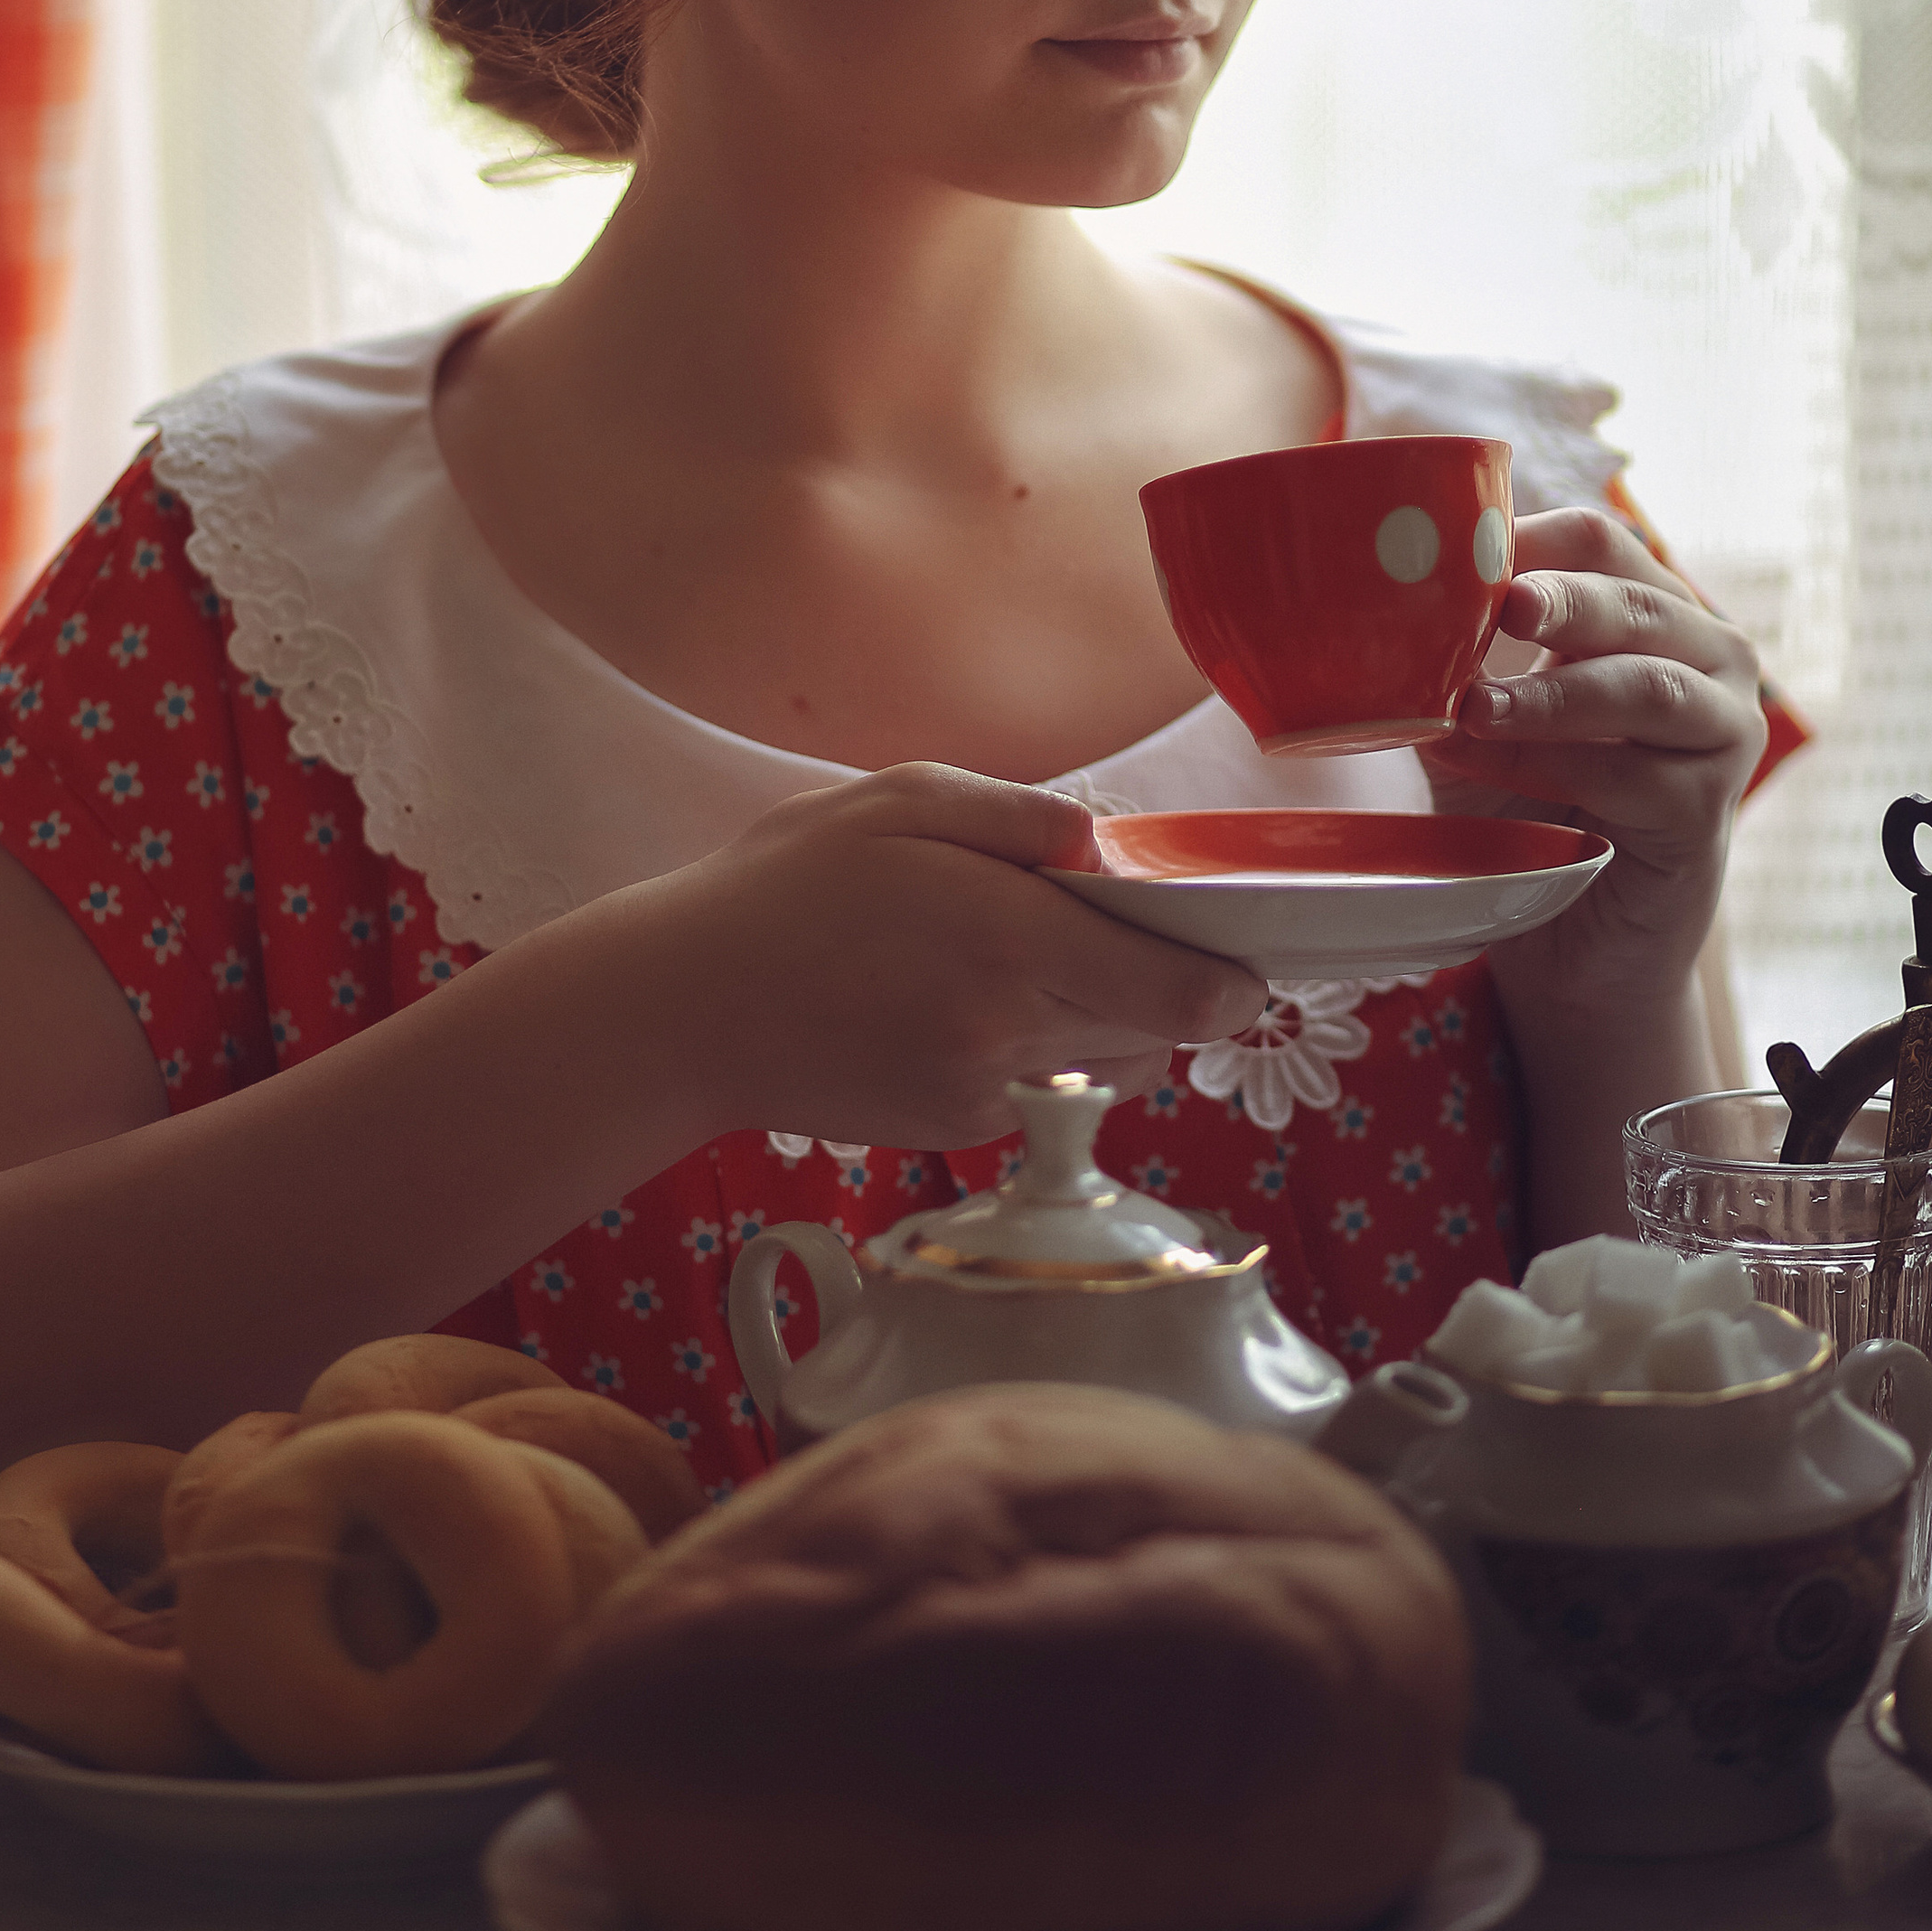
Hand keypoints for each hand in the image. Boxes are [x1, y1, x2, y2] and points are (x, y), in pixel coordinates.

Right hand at [649, 763, 1270, 1151]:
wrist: (684, 1012)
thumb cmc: (785, 888)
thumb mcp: (897, 798)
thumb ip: (1019, 815)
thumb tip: (1105, 845)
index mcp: (1008, 936)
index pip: (1177, 990)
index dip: (1229, 984)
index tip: (1246, 968)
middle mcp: (1008, 1029)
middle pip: (1158, 1037)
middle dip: (1171, 998)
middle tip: (1141, 948)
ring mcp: (982, 1093)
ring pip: (1106, 1072)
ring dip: (1109, 1028)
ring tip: (1041, 971)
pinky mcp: (952, 1132)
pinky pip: (1039, 1096)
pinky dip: (1035, 1057)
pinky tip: (964, 1011)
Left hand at [1418, 507, 1767, 1049]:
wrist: (1575, 945)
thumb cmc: (1526, 810)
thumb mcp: (1480, 717)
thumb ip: (1455, 656)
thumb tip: (1373, 600)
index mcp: (1651, 611)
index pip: (1598, 540)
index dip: (1528, 537)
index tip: (1450, 551)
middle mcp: (1706, 659)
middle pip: (1632, 601)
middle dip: (1557, 599)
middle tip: (1495, 604)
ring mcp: (1720, 734)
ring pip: (1642, 686)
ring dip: (1549, 694)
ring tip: (1470, 705)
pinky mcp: (1706, 812)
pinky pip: (1628, 776)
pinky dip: (1546, 764)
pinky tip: (1482, 762)